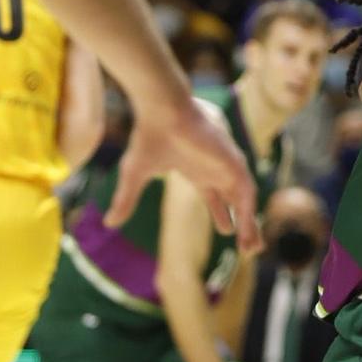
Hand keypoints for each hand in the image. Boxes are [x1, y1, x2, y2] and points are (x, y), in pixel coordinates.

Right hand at [113, 96, 262, 251]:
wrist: (162, 111)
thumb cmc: (149, 138)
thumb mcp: (134, 176)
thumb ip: (125, 200)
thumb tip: (109, 224)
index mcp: (198, 171)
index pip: (216, 197)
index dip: (223, 215)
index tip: (228, 232)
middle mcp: (215, 169)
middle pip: (235, 201)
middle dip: (244, 224)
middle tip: (249, 249)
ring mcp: (226, 165)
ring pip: (244, 199)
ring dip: (249, 224)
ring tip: (252, 250)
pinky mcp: (233, 161)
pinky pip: (247, 192)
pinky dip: (248, 212)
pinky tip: (246, 232)